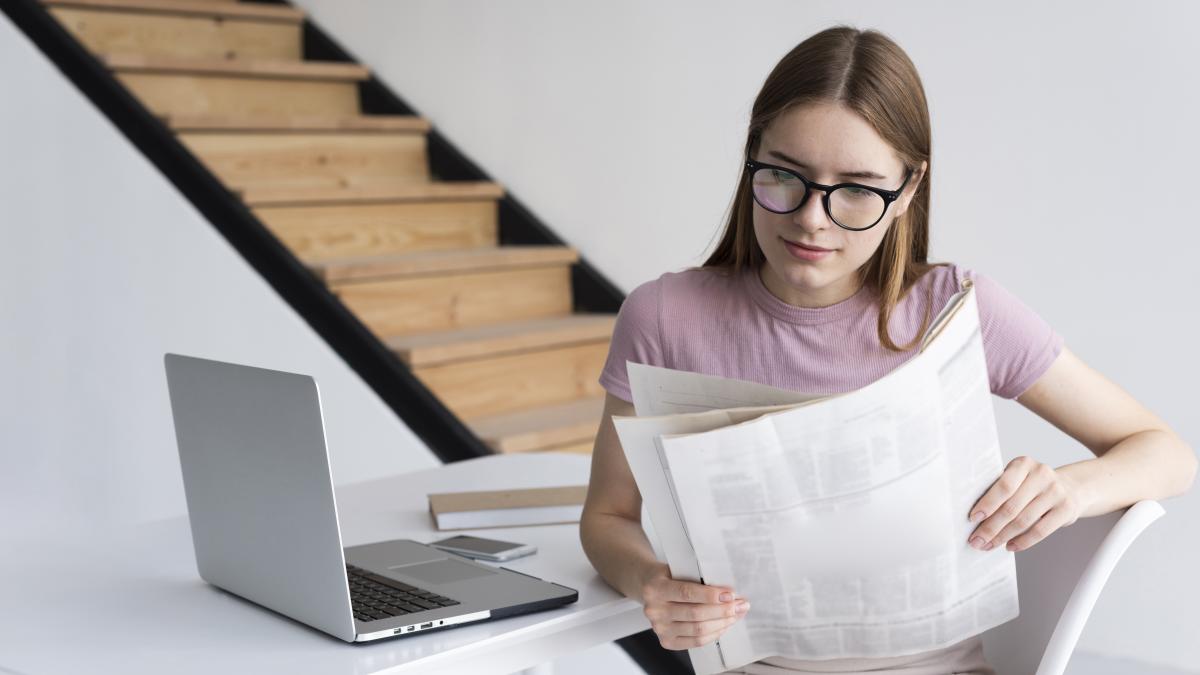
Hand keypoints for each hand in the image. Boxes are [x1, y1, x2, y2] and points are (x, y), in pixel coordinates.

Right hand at [639, 562, 749, 649]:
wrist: (648, 587)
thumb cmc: (668, 576)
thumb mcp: (677, 569)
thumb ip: (697, 578)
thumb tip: (727, 590)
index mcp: (655, 588)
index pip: (687, 593)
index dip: (710, 595)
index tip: (730, 594)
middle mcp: (654, 610)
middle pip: (695, 614)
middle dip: (722, 610)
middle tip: (740, 605)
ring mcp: (659, 628)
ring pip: (698, 630)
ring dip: (722, 623)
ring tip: (736, 615)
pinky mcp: (666, 641)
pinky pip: (696, 641)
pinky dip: (714, 634)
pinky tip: (724, 625)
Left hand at [967, 455, 1083, 552]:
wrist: (1070, 488)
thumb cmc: (1032, 485)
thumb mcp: (1017, 478)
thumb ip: (1000, 490)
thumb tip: (975, 517)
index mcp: (1023, 464)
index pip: (1004, 486)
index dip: (987, 504)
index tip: (972, 518)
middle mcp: (1041, 474)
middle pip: (1011, 507)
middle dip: (991, 527)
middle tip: (976, 540)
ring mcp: (1056, 492)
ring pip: (1024, 521)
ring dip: (1003, 537)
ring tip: (989, 545)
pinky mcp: (1067, 509)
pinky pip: (1041, 531)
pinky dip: (1023, 542)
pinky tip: (1010, 546)